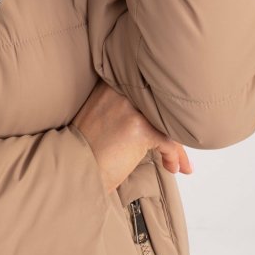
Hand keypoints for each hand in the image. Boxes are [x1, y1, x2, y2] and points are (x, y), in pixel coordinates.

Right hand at [71, 79, 192, 193]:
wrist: (76, 170)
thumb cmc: (86, 148)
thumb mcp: (99, 115)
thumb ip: (122, 106)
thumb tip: (153, 114)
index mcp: (109, 84)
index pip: (145, 92)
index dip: (159, 110)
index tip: (168, 124)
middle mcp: (120, 91)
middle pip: (159, 106)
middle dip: (173, 127)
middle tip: (177, 146)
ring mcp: (131, 109)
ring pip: (167, 123)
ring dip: (177, 146)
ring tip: (178, 162)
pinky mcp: (140, 129)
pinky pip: (169, 142)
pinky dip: (174, 157)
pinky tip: (170, 167)